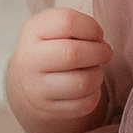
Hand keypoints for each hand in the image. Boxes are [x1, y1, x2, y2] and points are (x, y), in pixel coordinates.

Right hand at [6, 8, 111, 132]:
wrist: (27, 79)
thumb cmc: (50, 46)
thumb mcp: (53, 26)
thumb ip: (76, 25)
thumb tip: (101, 44)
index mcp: (32, 32)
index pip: (67, 22)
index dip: (92, 27)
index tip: (97, 34)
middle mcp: (29, 60)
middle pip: (73, 54)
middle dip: (99, 52)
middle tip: (105, 52)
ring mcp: (37, 88)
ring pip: (83, 82)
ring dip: (98, 74)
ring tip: (95, 69)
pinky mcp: (49, 109)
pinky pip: (84, 104)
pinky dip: (94, 94)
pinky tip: (88, 86)